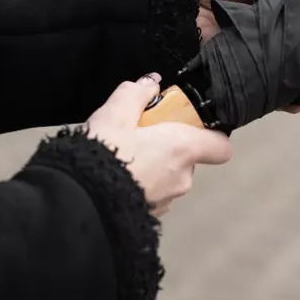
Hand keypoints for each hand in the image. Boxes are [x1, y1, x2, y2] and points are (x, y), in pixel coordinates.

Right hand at [87, 73, 231, 216]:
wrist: (80, 200)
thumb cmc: (103, 154)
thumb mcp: (116, 112)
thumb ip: (138, 92)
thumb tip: (151, 83)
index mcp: (182, 149)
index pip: (220, 145)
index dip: (208, 133)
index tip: (185, 123)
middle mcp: (182, 178)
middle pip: (188, 156)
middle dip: (168, 144)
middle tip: (139, 132)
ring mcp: (168, 200)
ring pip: (170, 175)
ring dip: (154, 164)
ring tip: (122, 153)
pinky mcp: (151, 215)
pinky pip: (154, 192)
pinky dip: (143, 182)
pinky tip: (117, 174)